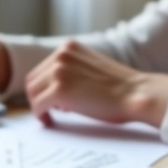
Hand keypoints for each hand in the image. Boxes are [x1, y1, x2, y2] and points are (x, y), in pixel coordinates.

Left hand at [24, 40, 167, 126]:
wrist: (135, 94)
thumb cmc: (120, 86)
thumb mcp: (91, 66)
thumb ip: (72, 69)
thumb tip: (53, 87)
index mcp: (69, 47)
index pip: (42, 67)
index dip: (43, 86)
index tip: (48, 98)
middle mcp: (61, 55)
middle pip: (33, 79)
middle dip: (38, 96)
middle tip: (47, 110)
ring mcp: (59, 72)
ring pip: (32, 92)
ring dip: (38, 105)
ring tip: (49, 115)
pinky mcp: (59, 91)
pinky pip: (38, 105)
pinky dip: (40, 115)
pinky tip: (49, 121)